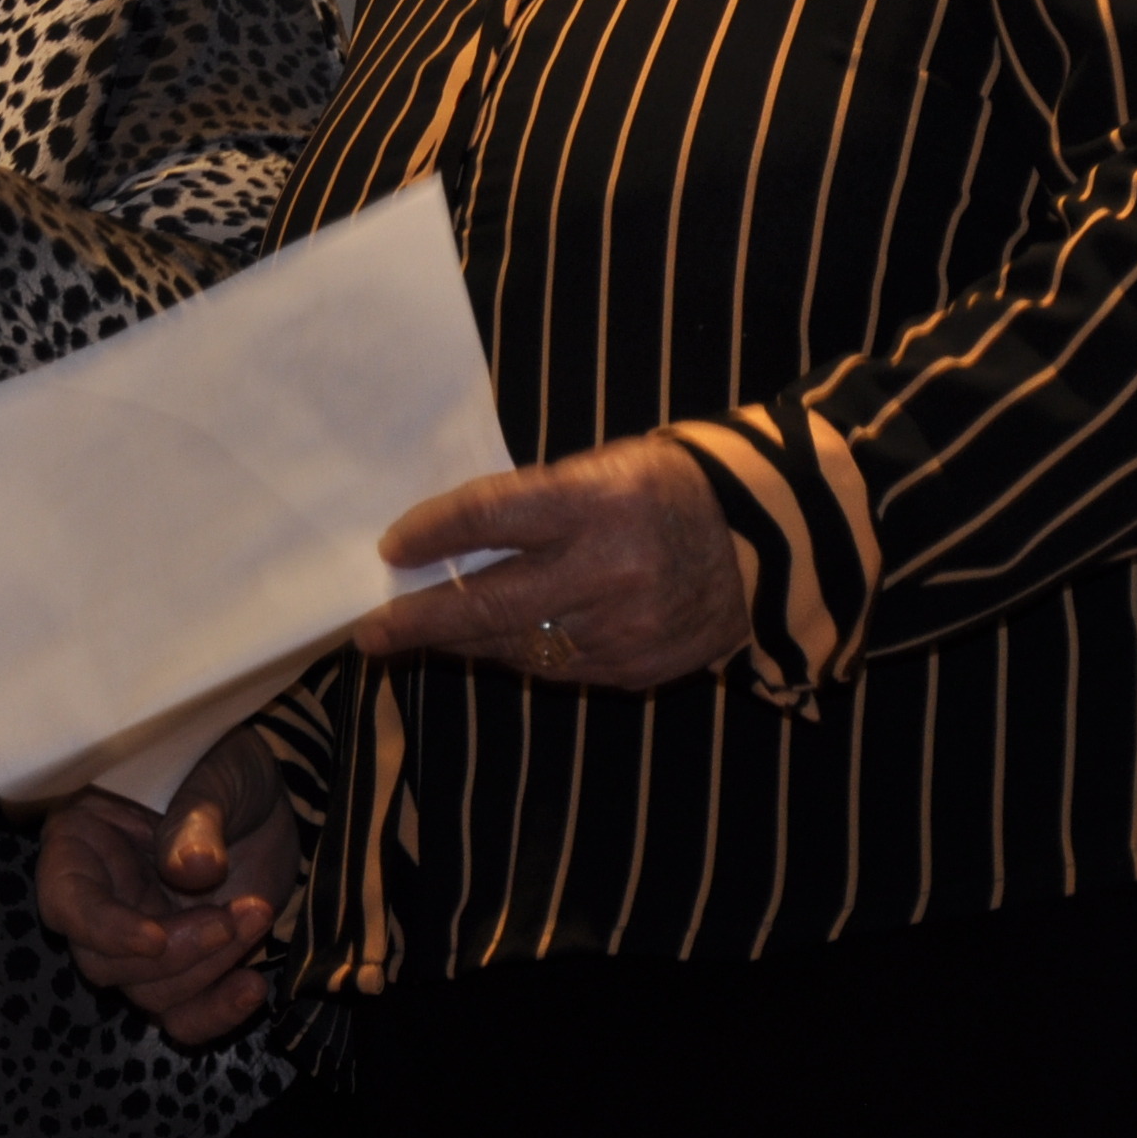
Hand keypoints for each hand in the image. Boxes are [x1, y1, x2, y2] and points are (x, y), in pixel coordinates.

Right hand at [35, 725, 295, 1044]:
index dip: (104, 930)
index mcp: (79, 846)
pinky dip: (216, 1014)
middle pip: (104, 964)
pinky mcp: (182, 970)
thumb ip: (195, 818)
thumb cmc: (219, 769)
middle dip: (176, 952)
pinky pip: (183, 1017)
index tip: (155, 938)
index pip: (67, 904)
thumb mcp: (210, 775)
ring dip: (208, 972)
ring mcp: (139, 943)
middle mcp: (99, 904)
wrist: (262, 799)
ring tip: (256, 916)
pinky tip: (253, 987)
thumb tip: (193, 870)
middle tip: (233, 916)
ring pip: (148, 996)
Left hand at [357, 432, 750, 690]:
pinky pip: (555, 668)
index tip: (392, 548)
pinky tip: (488, 644)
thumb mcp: (605, 468)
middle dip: (421, 620)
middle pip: (490, 602)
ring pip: (516, 646)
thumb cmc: (668, 489)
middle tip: (371, 632)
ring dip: (462, 642)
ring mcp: (622, 629)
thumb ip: (536, 503)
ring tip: (419, 636)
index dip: (433, 533)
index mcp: (596, 501)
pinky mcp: (634, 670)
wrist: (765, 545)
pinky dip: (516, 655)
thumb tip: (454, 539)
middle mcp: (607, 570)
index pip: (490, 516)